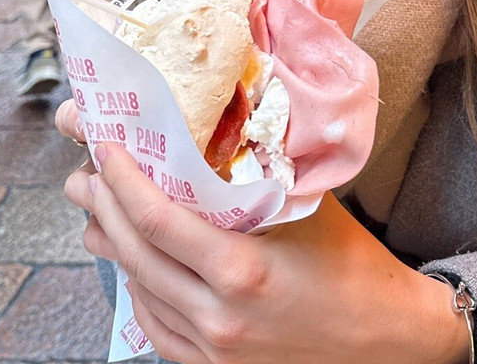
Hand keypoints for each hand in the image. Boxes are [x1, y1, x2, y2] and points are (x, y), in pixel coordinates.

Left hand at [58, 118, 468, 363]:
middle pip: (135, 256)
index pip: (157, 221)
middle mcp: (218, 317)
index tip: (107, 149)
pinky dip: (140, 291)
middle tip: (84, 176)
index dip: (122, 181)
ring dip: (113, 250)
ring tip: (99, 215)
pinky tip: (136, 268)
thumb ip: (259, 178)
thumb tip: (221, 134)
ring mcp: (213, 351)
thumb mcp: (310, 210)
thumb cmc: (357, 269)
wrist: (393, 341)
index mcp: (242, 270)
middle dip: (102, 210)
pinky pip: (157, 329)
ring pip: (139, 293)